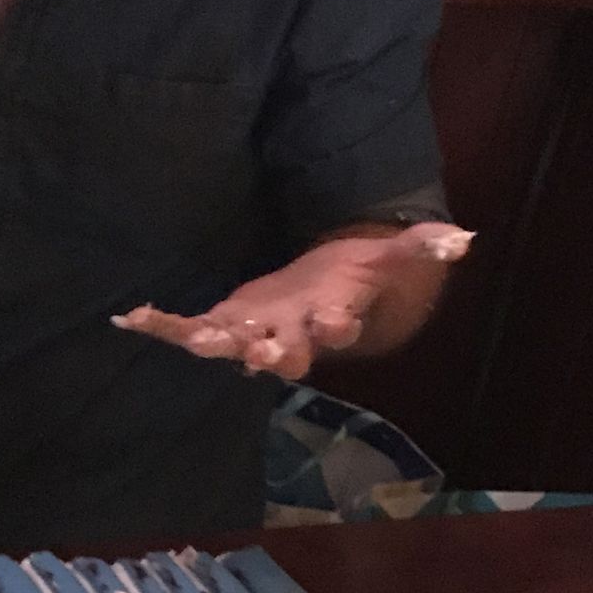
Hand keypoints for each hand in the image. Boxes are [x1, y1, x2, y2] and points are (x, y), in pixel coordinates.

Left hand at [114, 223, 472, 380]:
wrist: (317, 308)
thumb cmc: (348, 282)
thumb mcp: (384, 259)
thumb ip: (419, 245)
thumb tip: (463, 236)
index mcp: (330, 318)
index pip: (338, 325)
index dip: (337, 324)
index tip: (337, 320)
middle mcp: (291, 336)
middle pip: (285, 352)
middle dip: (275, 354)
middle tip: (263, 356)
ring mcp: (252, 335)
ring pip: (233, 346)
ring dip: (214, 344)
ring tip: (192, 340)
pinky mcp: (221, 326)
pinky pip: (188, 329)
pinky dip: (160, 326)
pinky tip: (129, 318)